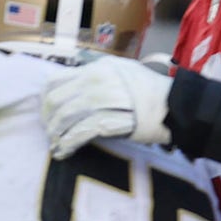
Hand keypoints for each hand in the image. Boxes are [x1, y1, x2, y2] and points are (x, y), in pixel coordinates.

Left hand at [41, 54, 172, 158]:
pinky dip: (68, 143)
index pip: (56, 80)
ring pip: (66, 117)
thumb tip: (73, 82)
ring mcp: (103, 101)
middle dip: (47, 119)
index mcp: (96, 69)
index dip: (45, 98)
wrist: (175, 104)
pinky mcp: (110, 121)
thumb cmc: (148, 89)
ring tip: (55, 145)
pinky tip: (64, 151)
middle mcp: (96, 82)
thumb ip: (96, 73)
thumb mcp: (121, 70)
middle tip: (49, 131)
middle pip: (56, 100)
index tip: (46, 111)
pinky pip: (80, 133)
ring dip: (56, 134)